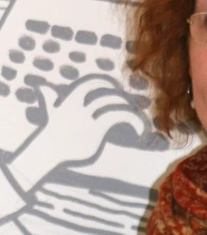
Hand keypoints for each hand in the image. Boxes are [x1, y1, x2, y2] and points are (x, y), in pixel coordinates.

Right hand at [9, 75, 146, 191]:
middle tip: (130, 109)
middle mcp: (81, 105)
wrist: (48, 151)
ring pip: (114, 104)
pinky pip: (118, 116)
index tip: (116, 90)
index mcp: (71, 99)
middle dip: (122, 100)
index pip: (92, 83)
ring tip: (139, 125)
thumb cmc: (52, 133)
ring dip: (131, 113)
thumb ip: (50, 98)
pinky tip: (138, 131)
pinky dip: (132, 120)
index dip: (107, 83)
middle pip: (108, 94)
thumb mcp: (50, 112)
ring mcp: (88, 117)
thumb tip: (40, 87)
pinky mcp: (96, 129)